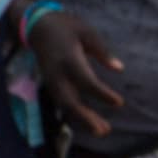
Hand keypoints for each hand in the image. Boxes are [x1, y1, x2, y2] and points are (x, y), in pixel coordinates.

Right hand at [28, 5, 123, 137]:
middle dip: (87, 117)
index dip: (101, 94)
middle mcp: (57, 73)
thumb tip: (119, 69)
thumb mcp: (87, 32)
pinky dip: (75, 113)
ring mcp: (52, 80)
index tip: (119, 103)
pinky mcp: (51, 83)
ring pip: (65, 105)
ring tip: (101, 130)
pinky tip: (89, 120)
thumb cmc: (66, 27)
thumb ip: (102, 51)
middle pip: (70, 101)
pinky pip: (62, 102)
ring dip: (82, 119)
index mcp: (68, 59)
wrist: (37, 27)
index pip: (86, 82)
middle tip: (104, 131)